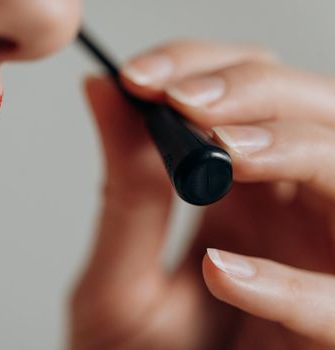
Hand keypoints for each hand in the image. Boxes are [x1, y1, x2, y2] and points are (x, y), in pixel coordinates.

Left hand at [69, 40, 334, 348]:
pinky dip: (296, 289)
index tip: (140, 77)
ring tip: (218, 153)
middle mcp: (284, 213)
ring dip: (291, 148)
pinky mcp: (330, 325)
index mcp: (233, 194)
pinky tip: (224, 274)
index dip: (198, 68)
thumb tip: (103, 88)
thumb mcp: (118, 277)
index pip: (239, 96)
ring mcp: (319, 257)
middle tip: (182, 99)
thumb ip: (122, 189)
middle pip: (308, 110)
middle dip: (251, 89)